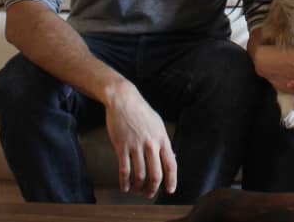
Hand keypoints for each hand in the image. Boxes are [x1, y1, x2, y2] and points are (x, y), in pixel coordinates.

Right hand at [103, 79, 176, 198]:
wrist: (123, 100)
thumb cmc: (141, 112)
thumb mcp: (157, 124)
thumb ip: (163, 141)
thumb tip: (170, 158)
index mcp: (162, 138)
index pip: (171, 164)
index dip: (172, 180)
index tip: (170, 190)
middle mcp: (151, 143)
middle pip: (156, 174)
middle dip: (153, 189)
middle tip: (149, 194)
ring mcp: (136, 145)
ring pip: (140, 175)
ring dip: (139, 188)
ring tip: (137, 191)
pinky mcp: (122, 146)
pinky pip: (124, 170)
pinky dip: (125, 182)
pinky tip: (125, 187)